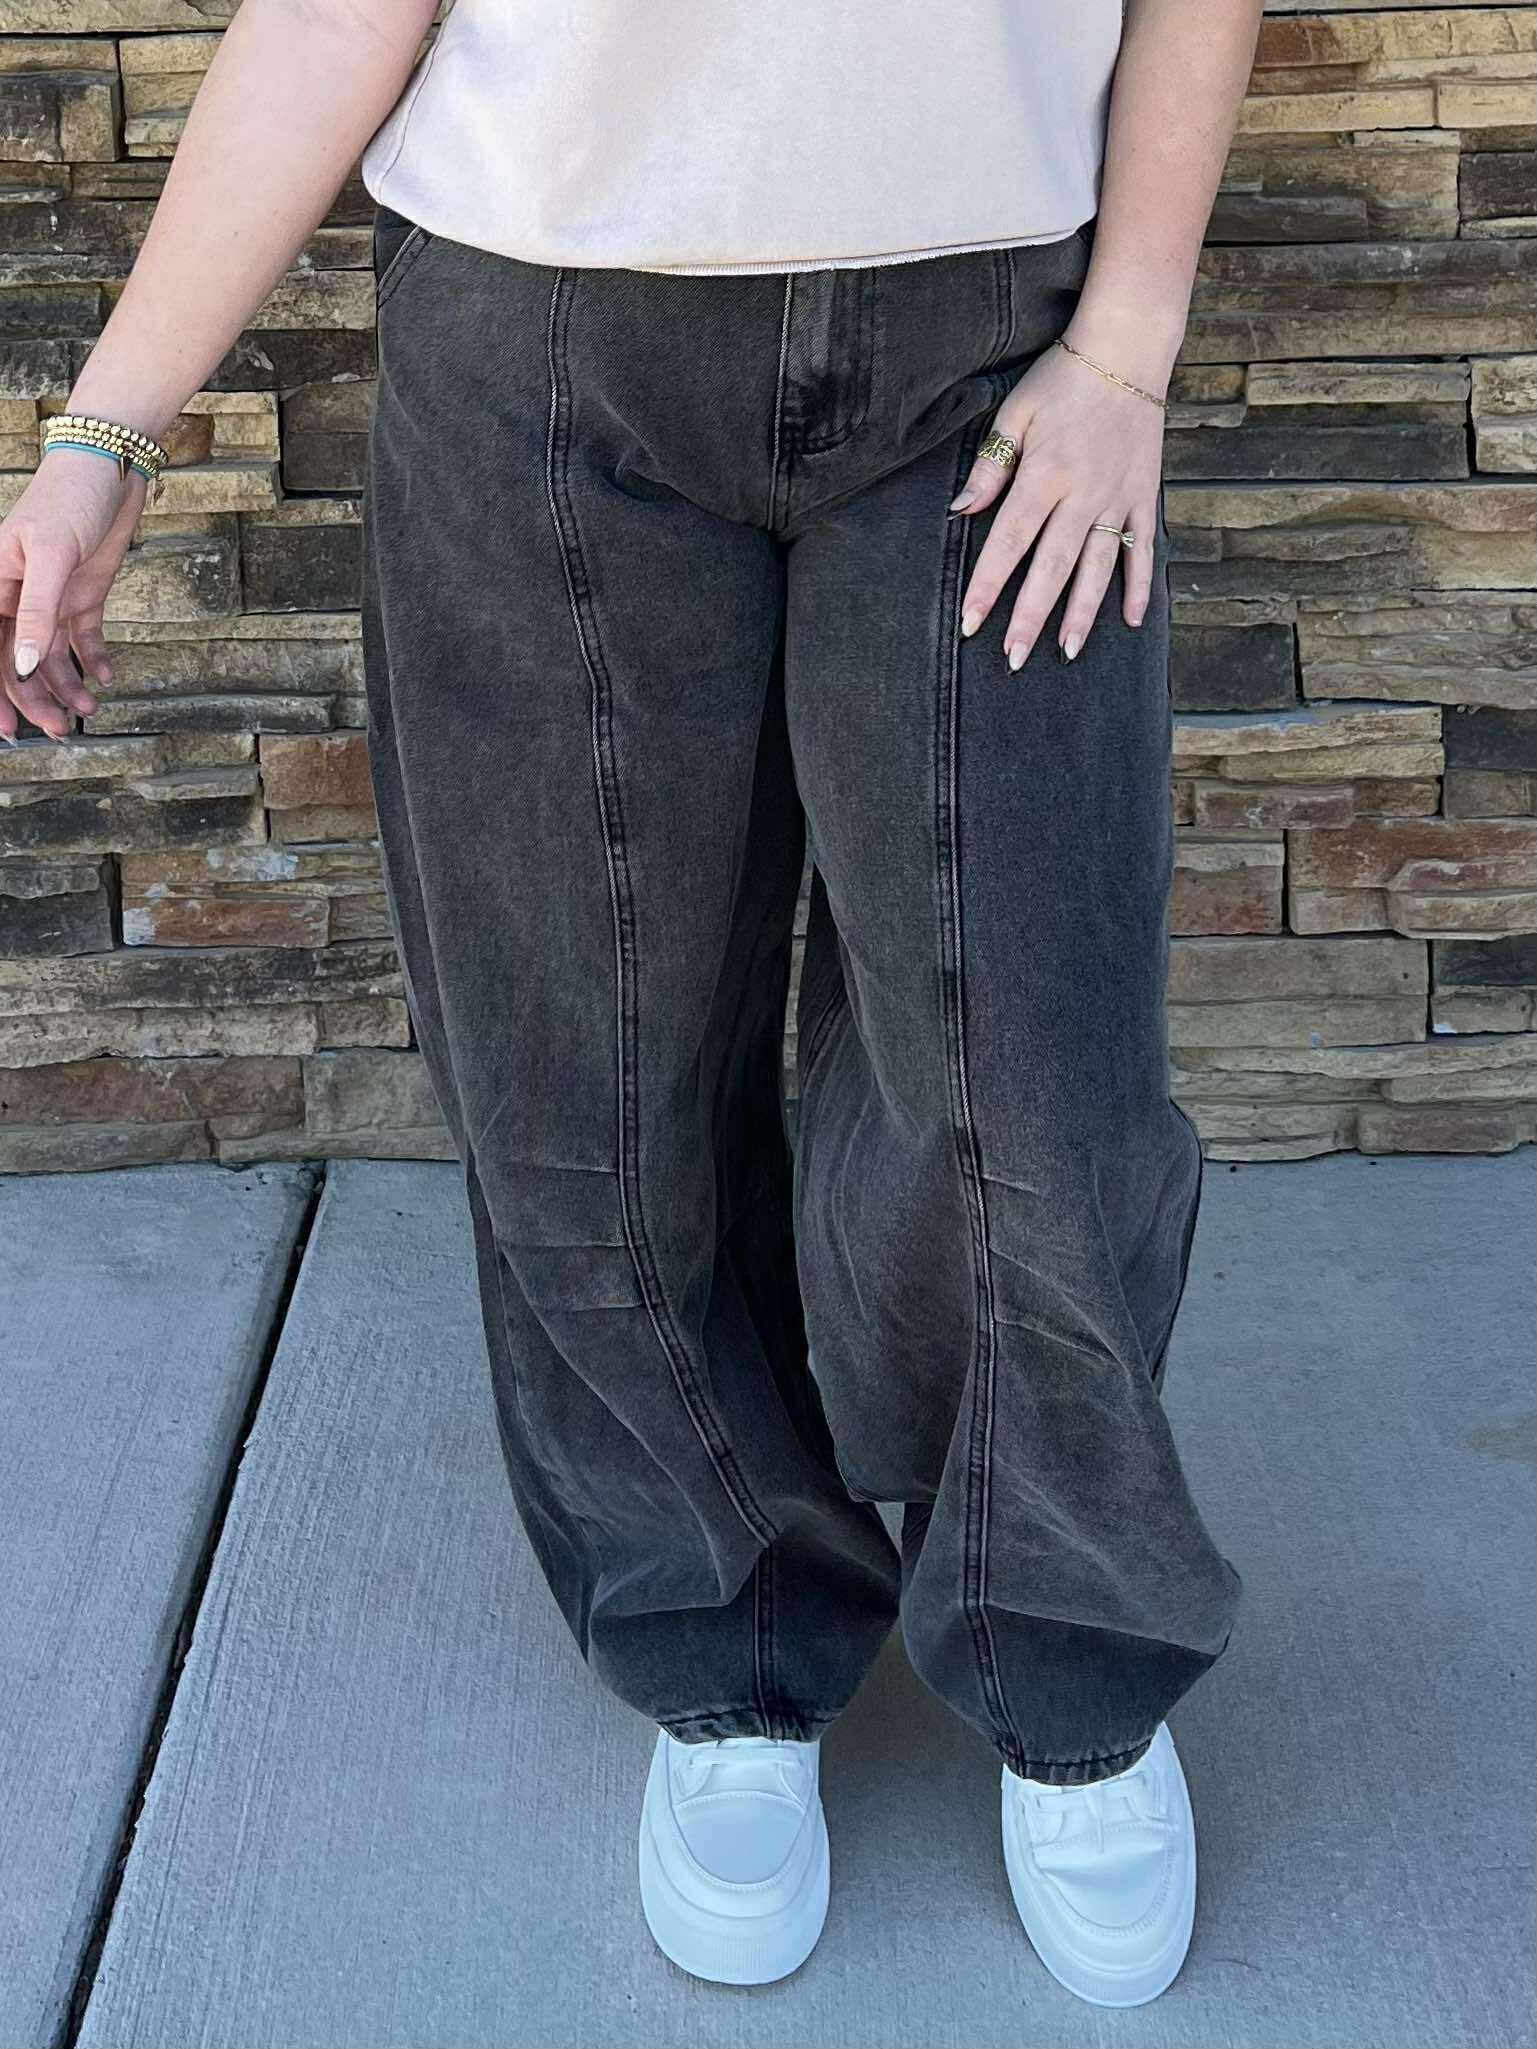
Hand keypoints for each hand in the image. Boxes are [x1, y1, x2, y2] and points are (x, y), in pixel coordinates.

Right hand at [0, 449, 147, 741]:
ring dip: (68, 686)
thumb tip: (25, 667)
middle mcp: (17, 597)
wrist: (110, 469)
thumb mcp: (52, 557)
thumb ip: (37, 613)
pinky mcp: (81, 596)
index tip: (7, 730)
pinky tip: (105, 678)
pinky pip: (82, 639)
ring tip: (91, 709)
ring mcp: (50, 598)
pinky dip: (94, 661)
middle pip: (19, 661)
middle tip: (60, 730)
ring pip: (51, 657)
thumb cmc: (71, 500)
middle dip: (37, 699)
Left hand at [951, 339, 1165, 671]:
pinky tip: (1130, 621)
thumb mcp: (1015, 413)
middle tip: (1013, 659)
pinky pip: (1142, 549)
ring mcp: (1118, 498)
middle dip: (1030, 617)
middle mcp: (1082, 494)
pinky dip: (1138, 586)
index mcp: (1044, 475)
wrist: (1127, 351)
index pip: (1008, 543)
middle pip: (1051, 568)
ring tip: (1066, 652)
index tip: (970, 624)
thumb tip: (961, 510)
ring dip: (1082, 614)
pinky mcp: (1143, 495)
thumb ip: (990, 466)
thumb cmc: (1062, 380)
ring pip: (1098, 567)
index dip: (987, 587)